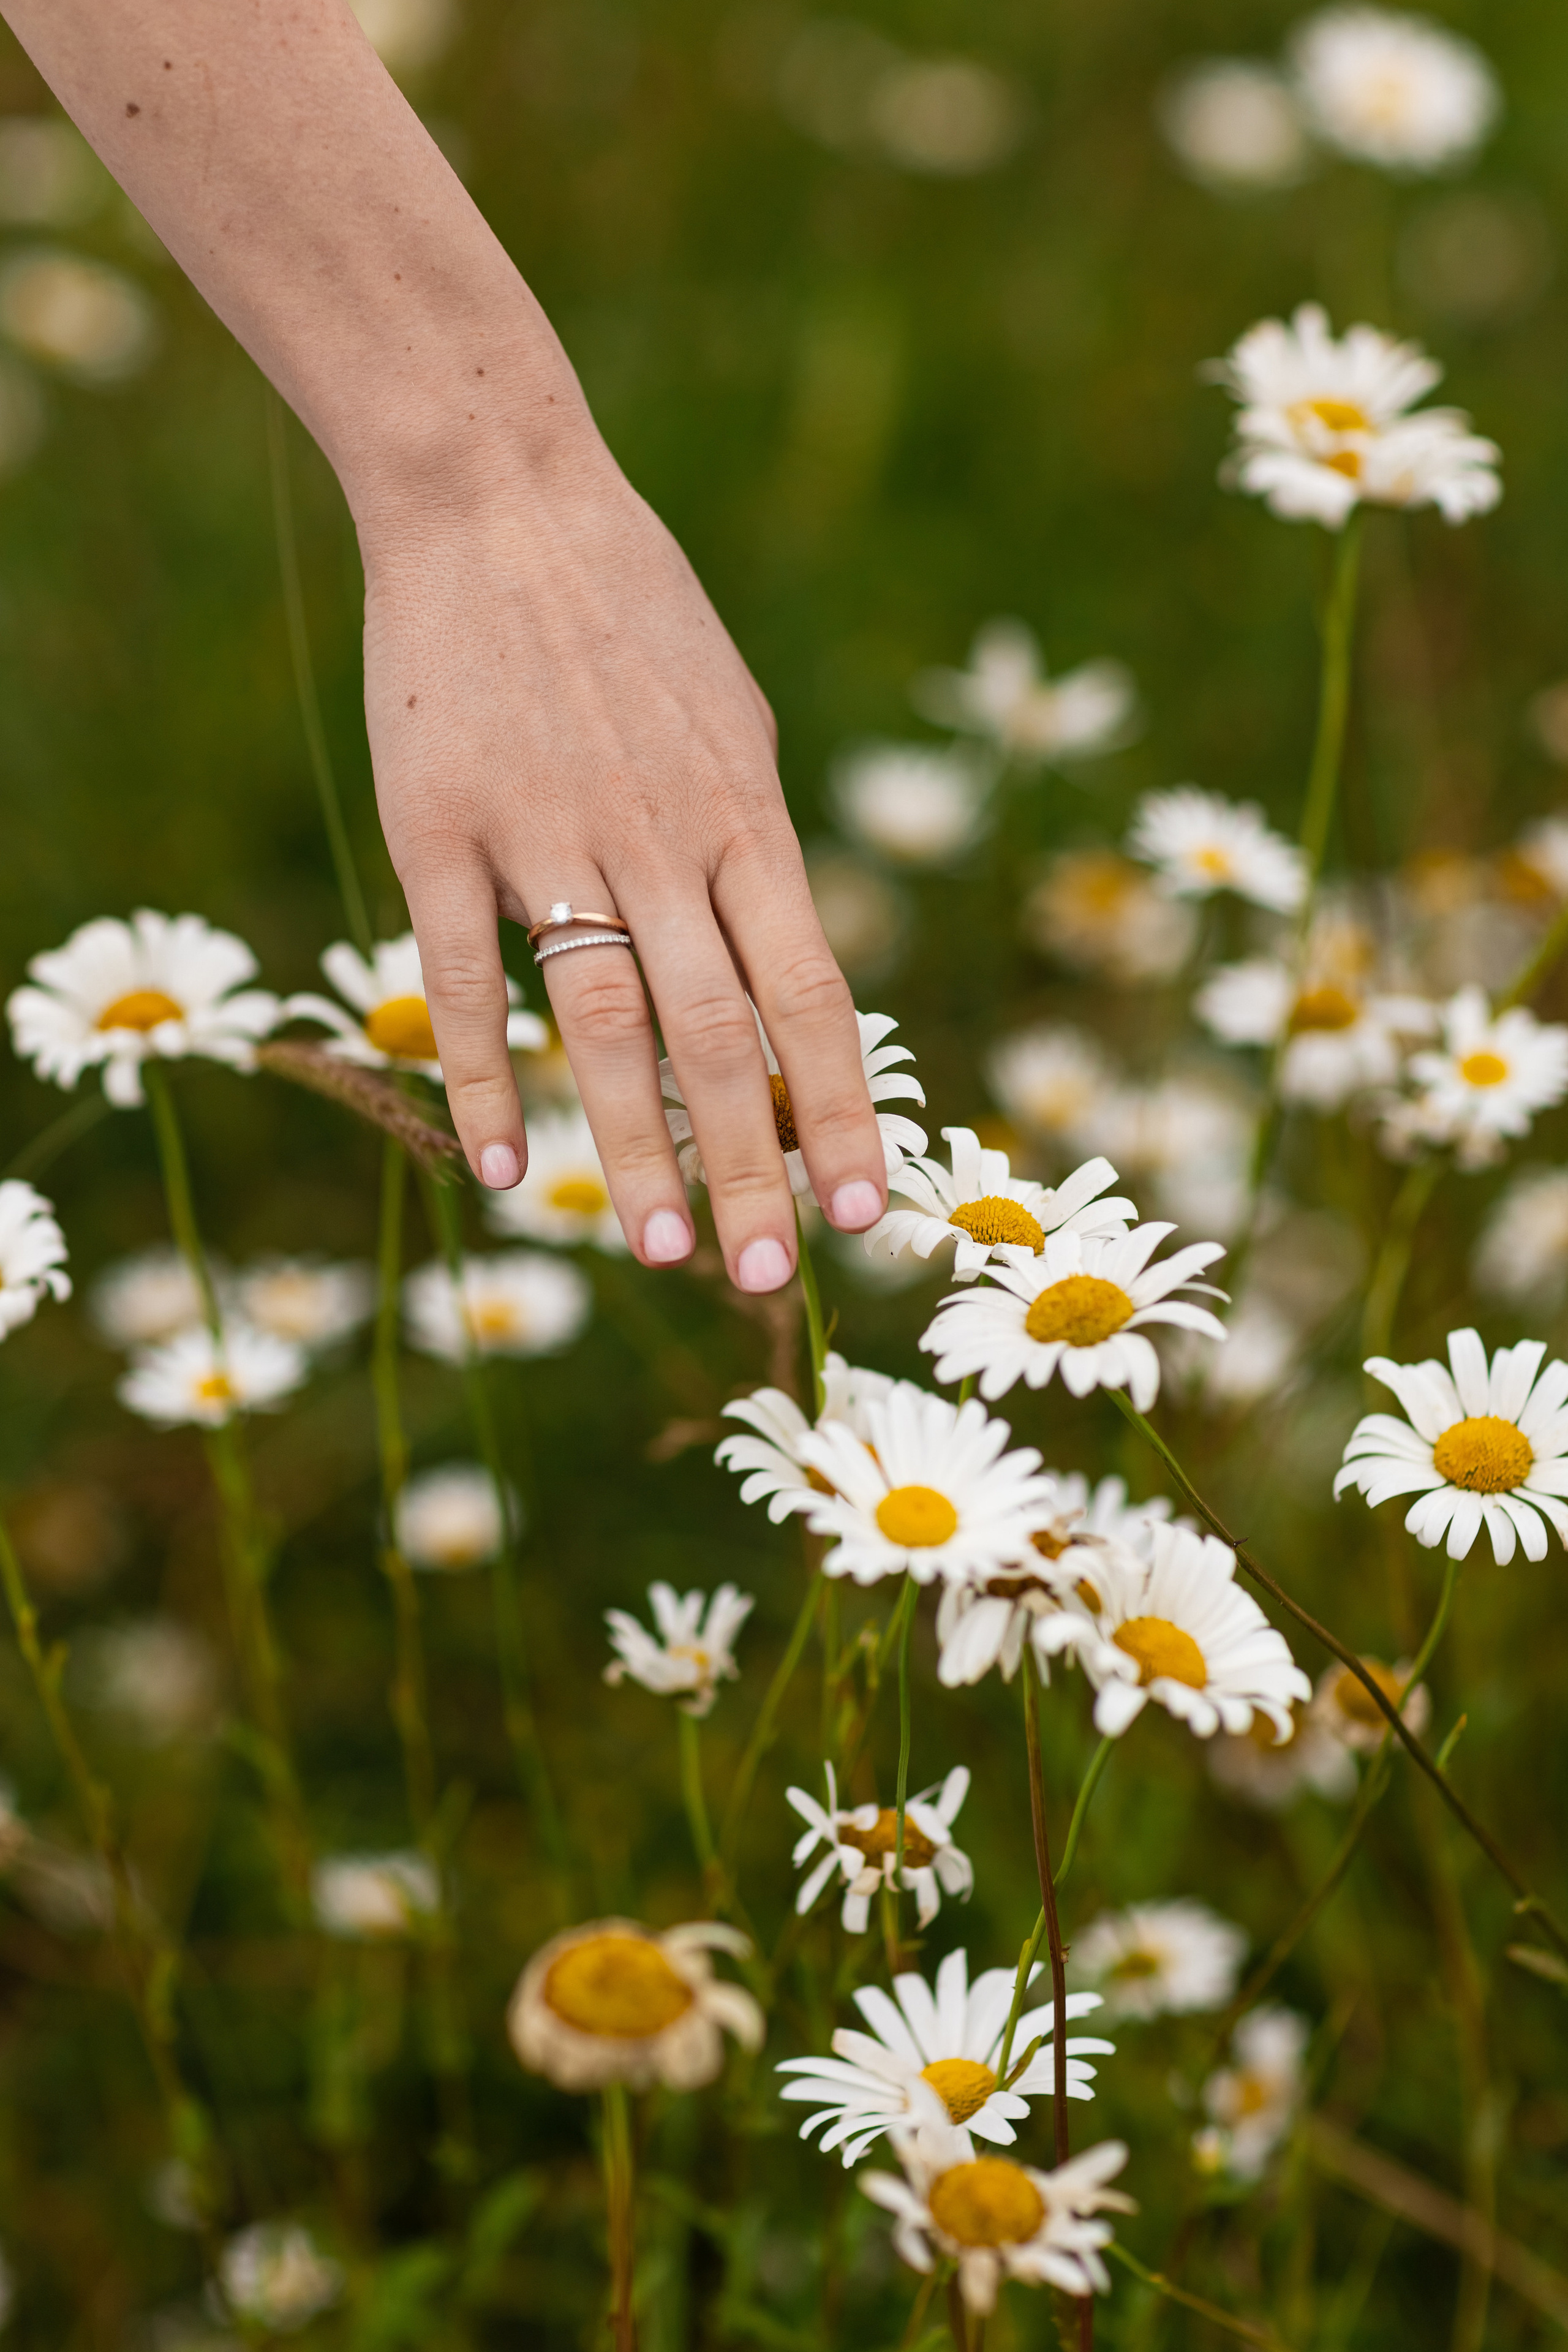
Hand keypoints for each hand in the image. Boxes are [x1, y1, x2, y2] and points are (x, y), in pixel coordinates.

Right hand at [360, 435, 888, 1291]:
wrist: (497, 496)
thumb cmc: (632, 613)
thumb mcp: (734, 721)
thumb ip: (755, 848)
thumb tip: (791, 964)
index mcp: (746, 816)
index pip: (817, 994)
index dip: (845, 1110)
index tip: (868, 1214)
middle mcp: (663, 838)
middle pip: (723, 1035)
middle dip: (756, 1166)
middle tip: (771, 1280)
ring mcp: (550, 836)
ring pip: (607, 1022)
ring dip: (638, 1152)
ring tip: (665, 1253)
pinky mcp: (441, 830)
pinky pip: (469, 976)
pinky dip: (491, 1078)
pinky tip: (506, 1168)